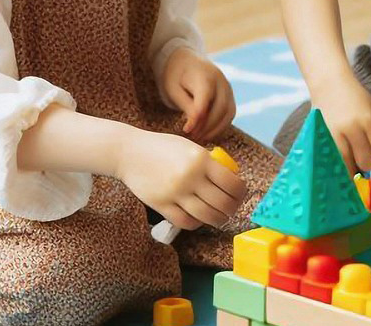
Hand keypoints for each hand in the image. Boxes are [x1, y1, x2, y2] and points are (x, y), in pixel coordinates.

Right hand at [118, 129, 245, 230]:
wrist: (129, 152)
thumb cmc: (163, 148)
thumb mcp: (190, 147)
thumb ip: (209, 162)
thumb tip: (231, 179)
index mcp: (201, 159)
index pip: (232, 183)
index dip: (241, 193)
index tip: (240, 194)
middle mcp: (190, 177)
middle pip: (222, 203)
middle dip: (232, 209)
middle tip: (232, 209)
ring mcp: (175, 193)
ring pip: (206, 216)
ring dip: (218, 220)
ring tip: (220, 218)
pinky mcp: (161, 205)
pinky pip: (186, 222)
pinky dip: (196, 223)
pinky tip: (199, 219)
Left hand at [161, 47, 236, 142]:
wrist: (187, 62)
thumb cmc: (176, 76)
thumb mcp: (174, 89)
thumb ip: (186, 106)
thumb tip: (194, 126)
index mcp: (205, 75)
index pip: (205, 99)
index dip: (197, 117)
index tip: (186, 130)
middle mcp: (221, 81)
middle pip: (220, 108)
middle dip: (206, 126)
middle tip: (192, 136)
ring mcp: (228, 88)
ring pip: (228, 113)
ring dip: (215, 129)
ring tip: (199, 137)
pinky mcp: (230, 96)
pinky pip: (230, 114)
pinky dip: (220, 126)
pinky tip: (207, 132)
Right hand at [314, 79, 370, 174]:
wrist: (329, 83)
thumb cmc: (355, 97)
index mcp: (367, 120)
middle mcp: (351, 129)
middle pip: (364, 160)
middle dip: (369, 169)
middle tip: (370, 175)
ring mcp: (334, 135)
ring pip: (347, 165)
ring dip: (354, 172)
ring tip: (357, 176)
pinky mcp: (322, 138)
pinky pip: (332, 159)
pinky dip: (339, 166)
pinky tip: (342, 170)